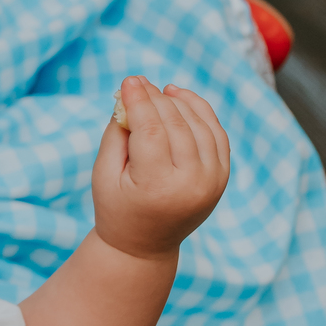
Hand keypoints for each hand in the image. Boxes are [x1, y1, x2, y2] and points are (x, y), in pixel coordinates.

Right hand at [91, 76, 229, 261]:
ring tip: (160, 90)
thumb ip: (116, 133)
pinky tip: (181, 100)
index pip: (152, 130)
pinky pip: (216, 134)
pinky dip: (201, 112)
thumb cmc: (117, 206)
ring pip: (199, 125)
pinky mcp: (221, 178)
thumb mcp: (104, 173)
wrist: (144, 245)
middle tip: (138, 82)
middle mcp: (192, 184)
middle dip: (155, 98)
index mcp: (159, 187)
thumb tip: (131, 94)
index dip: (140, 101)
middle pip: (176, 124)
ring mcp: (212, 182)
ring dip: (179, 102)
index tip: (128, 80)